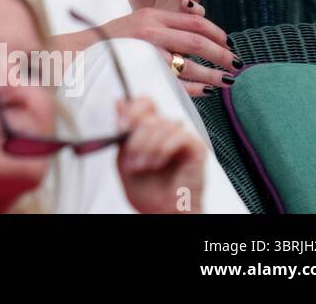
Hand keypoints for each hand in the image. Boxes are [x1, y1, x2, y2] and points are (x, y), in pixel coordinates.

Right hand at [101, 7, 238, 96]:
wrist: (79, 53)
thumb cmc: (112, 41)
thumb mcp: (137, 22)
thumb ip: (163, 25)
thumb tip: (199, 33)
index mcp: (151, 16)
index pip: (193, 21)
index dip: (216, 33)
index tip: (229, 43)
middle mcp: (150, 32)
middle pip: (197, 42)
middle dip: (222, 54)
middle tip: (237, 64)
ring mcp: (145, 53)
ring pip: (189, 65)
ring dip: (213, 75)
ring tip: (227, 81)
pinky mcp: (142, 72)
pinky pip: (176, 83)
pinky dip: (194, 89)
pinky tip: (206, 91)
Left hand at [116, 97, 206, 212]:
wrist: (162, 212)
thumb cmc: (147, 190)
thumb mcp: (124, 157)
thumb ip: (123, 131)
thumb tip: (119, 102)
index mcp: (150, 129)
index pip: (144, 103)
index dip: (131, 111)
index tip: (121, 128)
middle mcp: (167, 130)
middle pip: (149, 115)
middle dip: (135, 140)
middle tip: (132, 161)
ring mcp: (182, 137)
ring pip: (161, 125)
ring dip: (147, 148)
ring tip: (143, 167)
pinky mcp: (196, 146)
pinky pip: (178, 136)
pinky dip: (163, 150)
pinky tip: (157, 164)